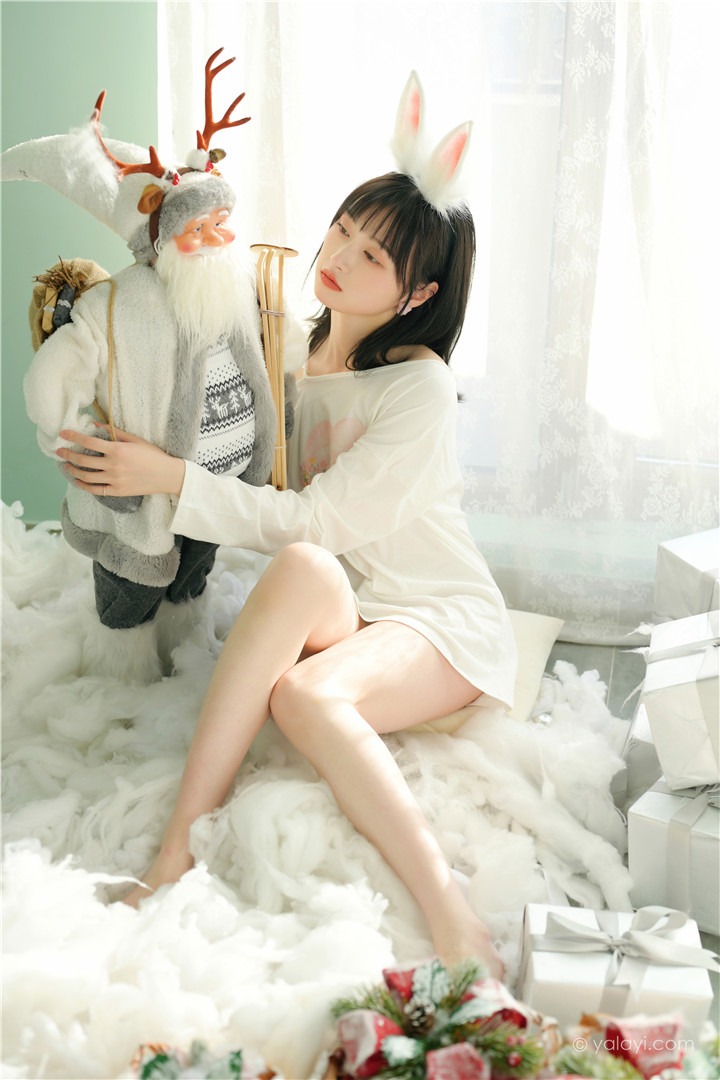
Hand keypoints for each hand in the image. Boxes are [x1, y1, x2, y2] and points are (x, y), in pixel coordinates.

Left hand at [56, 425, 185, 497]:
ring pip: (85, 476)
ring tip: (67, 466)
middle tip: (60, 451)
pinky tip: (78, 481)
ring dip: (72, 470)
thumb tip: (96, 424)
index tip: (62, 434)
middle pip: (82, 460)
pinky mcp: (117, 491)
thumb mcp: (135, 440)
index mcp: (117, 450)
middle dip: (67, 454)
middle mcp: (113, 465)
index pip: (88, 442)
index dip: (73, 437)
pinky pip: (95, 490)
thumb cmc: (153, 455)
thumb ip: (114, 432)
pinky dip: (83, 485)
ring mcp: (114, 480)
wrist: (168, 476)